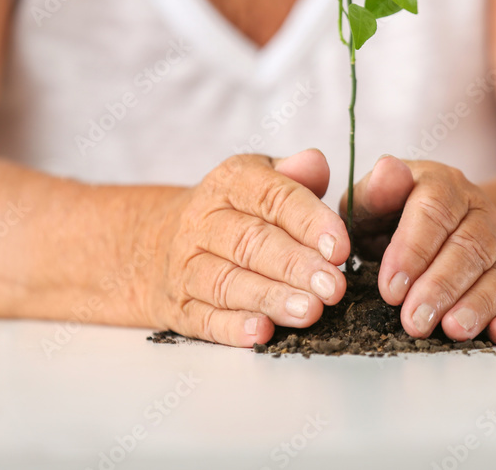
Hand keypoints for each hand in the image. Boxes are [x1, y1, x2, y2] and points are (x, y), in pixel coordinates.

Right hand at [142, 149, 349, 346]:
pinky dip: (232, 328)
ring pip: (227, 283)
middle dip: (296, 266)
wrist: (155, 240)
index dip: (309, 222)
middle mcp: (204, 221)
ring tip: (310, 311)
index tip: (340, 247)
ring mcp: (186, 265)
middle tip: (333, 286)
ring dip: (270, 298)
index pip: (272, 197)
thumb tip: (317, 163)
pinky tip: (261, 332)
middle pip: (251, 242)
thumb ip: (293, 176)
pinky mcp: (178, 306)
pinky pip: (203, 318)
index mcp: (231, 183)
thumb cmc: (233, 211)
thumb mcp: (259, 179)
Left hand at [342, 156, 495, 344]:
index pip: (435, 210)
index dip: (414, 250)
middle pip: (469, 246)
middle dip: (442, 286)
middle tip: (415, 320)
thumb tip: (387, 172)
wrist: (436, 227)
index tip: (391, 288)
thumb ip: (375, 190)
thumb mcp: (373, 200)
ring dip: (476, 304)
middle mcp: (477, 212)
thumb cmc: (390, 216)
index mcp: (443, 185)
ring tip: (453, 330)